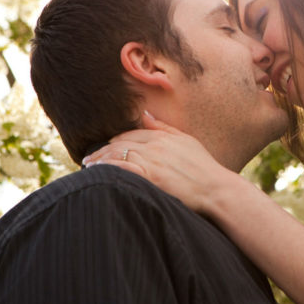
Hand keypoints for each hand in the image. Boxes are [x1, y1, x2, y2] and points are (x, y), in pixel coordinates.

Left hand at [82, 112, 236, 212]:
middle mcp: (155, 145)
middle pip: (120, 143)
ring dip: (99, 159)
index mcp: (163, 136)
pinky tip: (96, 171)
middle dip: (103, 149)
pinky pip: (122, 168)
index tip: (105, 147)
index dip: (115, 140)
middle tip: (89, 157)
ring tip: (88, 166)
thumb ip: (163, 127)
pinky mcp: (151, 177)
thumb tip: (144, 114)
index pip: (131, 133)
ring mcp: (153, 160)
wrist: (216, 188)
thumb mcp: (186, 141)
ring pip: (118, 154)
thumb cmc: (204, 167)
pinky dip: (107, 168)